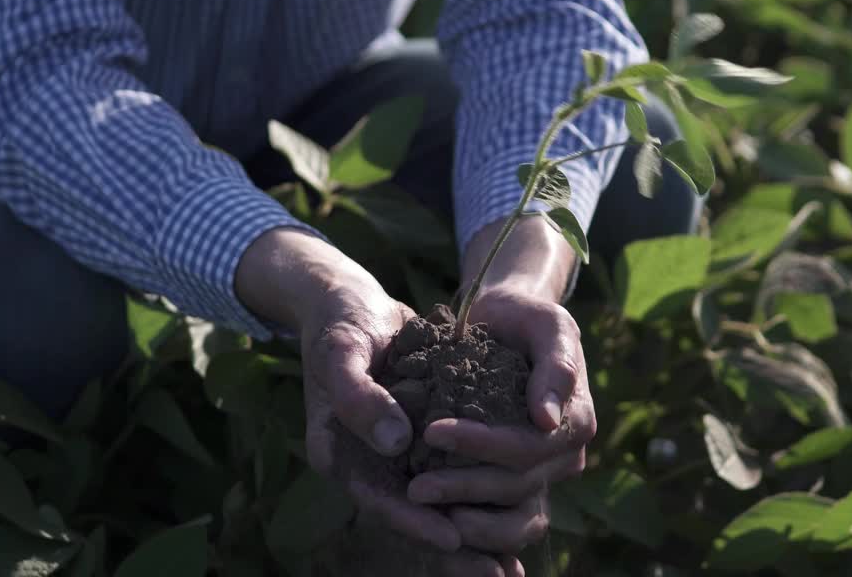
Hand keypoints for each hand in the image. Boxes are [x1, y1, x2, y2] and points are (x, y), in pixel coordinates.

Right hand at [238, 227, 513, 571]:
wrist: (350, 303)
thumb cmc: (342, 323)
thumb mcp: (343, 353)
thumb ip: (361, 397)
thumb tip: (396, 443)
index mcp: (337, 452)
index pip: (379, 498)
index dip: (416, 521)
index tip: (454, 536)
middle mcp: (365, 463)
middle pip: (410, 517)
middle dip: (452, 548)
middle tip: (496, 576)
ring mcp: (391, 455)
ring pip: (433, 506)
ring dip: (471, 534)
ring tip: (510, 568)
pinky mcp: (416, 442)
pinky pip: (446, 480)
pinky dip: (475, 499)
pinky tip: (515, 518)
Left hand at [408, 217, 596, 561]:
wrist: (507, 323)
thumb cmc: (526, 317)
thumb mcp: (547, 324)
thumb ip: (556, 366)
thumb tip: (547, 420)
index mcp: (575, 421)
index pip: (527, 448)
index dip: (481, 445)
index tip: (431, 432)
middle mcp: (563, 456)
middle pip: (516, 487)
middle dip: (464, 487)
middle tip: (415, 488)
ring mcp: (543, 476)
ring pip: (514, 517)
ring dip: (470, 519)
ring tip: (422, 506)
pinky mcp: (517, 485)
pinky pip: (503, 520)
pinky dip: (473, 525)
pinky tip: (435, 521)